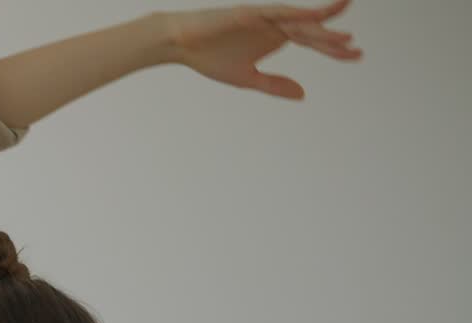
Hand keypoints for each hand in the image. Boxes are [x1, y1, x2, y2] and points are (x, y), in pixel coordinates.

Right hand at [165, 0, 361, 99]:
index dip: (334, 49)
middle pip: (312, 31)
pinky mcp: (250, 12)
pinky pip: (278, 12)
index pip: (313, 41)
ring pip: (300, 22)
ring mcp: (265, 16)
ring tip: (344, 36)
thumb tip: (303, 94)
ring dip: (321, 27)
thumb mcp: (247, 78)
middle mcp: (276, 23)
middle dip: (333, 41)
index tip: (356, 54)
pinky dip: (297, 14)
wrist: (181, 44)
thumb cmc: (210, 57)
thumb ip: (274, 85)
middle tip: (355, 49)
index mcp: (277, 36)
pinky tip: (314, 16)